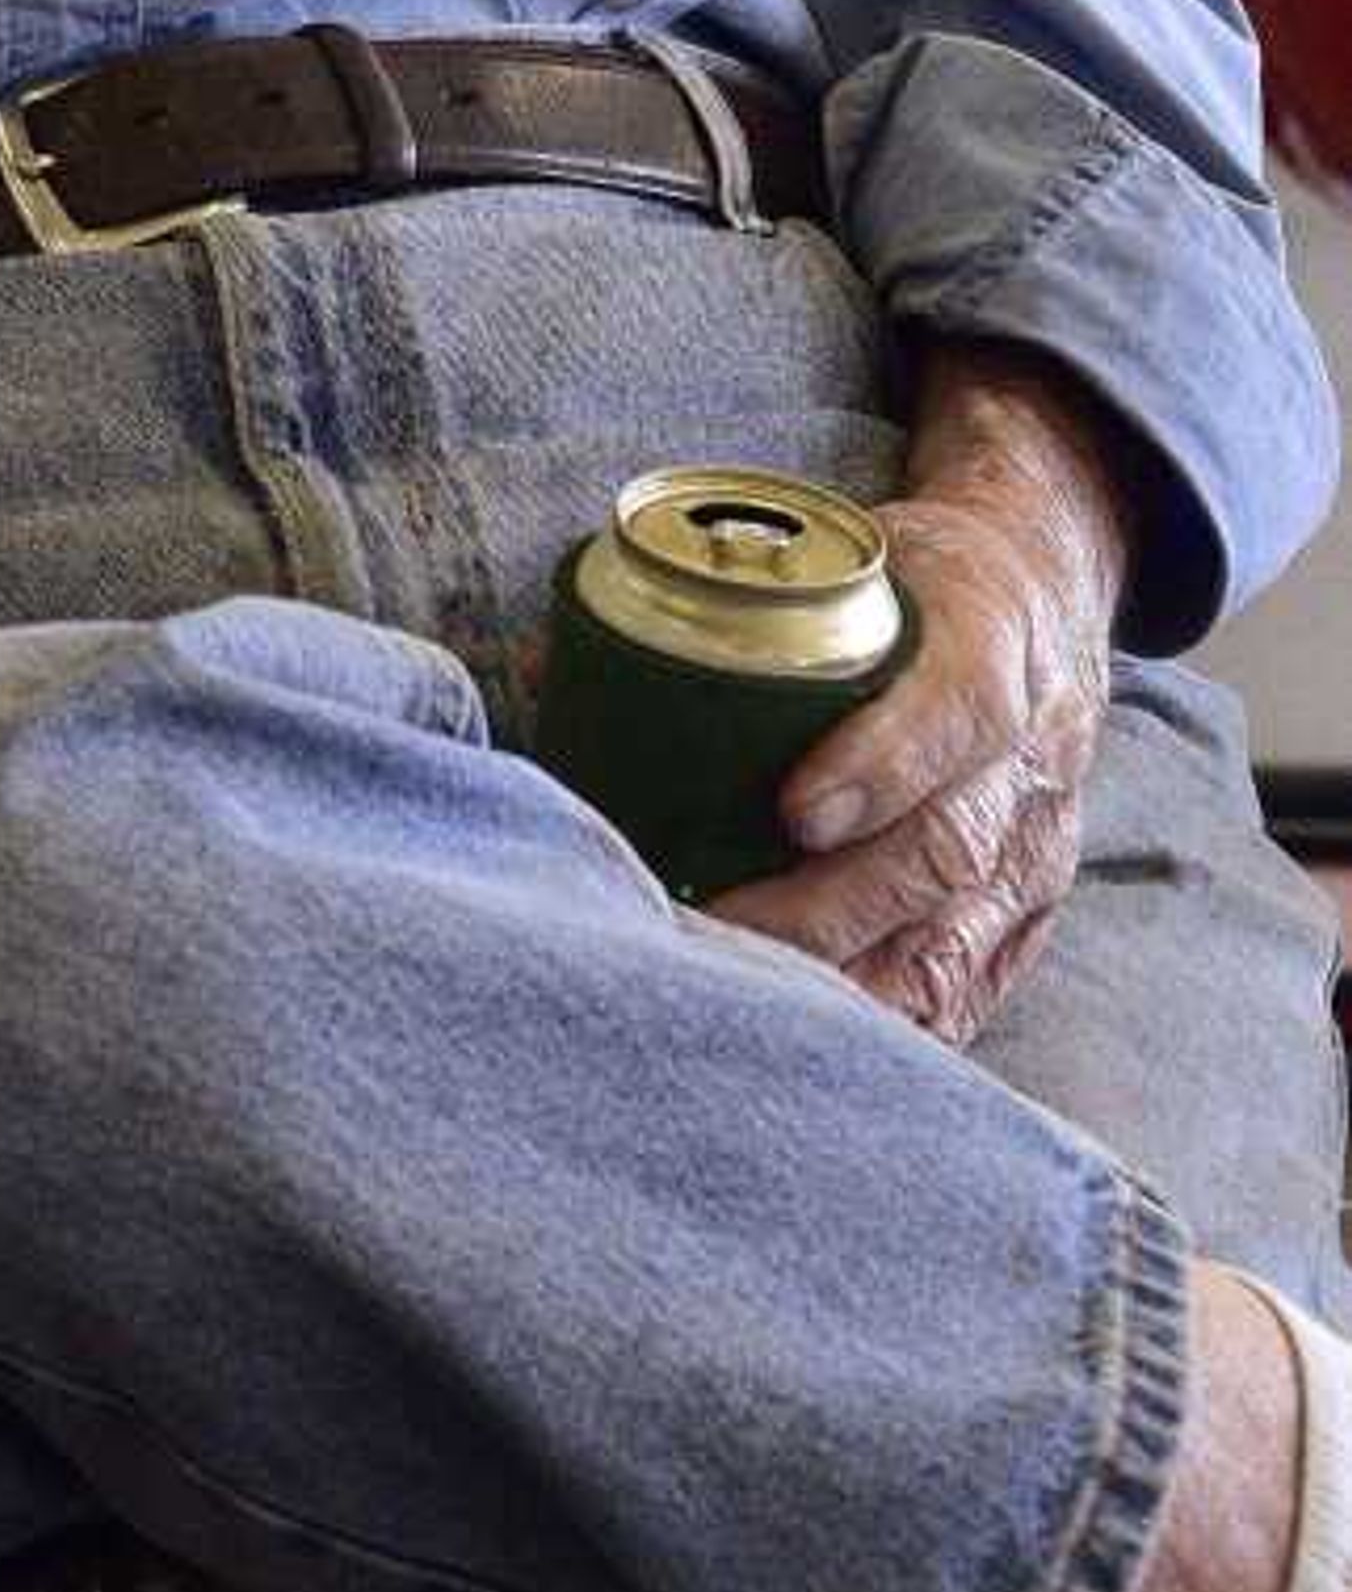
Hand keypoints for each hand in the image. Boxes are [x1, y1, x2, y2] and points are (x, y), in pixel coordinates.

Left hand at [701, 342, 1135, 1045]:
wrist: (1041, 598)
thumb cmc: (910, 578)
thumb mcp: (855, 545)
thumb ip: (737, 597)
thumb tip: (550, 657)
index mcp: (993, 639)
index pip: (958, 707)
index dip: (882, 765)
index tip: (795, 811)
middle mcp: (1031, 755)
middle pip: (942, 850)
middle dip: (820, 908)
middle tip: (706, 930)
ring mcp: (1037, 846)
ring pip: (954, 939)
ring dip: (844, 985)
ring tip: (738, 1006)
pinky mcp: (1030, 913)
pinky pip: (969, 990)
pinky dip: (888, 1028)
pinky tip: (812, 1046)